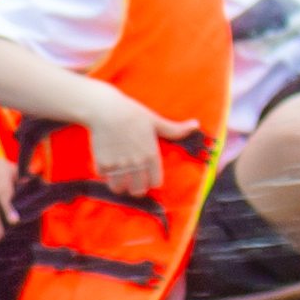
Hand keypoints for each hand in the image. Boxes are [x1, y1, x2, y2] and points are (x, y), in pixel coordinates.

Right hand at [82, 99, 207, 200]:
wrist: (105, 109)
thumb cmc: (132, 113)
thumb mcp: (156, 121)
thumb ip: (175, 129)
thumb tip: (196, 125)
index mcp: (151, 155)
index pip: (155, 182)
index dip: (151, 182)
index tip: (147, 178)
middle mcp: (136, 163)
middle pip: (138, 190)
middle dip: (136, 188)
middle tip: (132, 183)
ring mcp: (119, 164)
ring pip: (120, 188)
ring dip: (120, 186)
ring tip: (119, 180)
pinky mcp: (103, 163)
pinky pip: (104, 178)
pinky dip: (105, 176)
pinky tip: (107, 169)